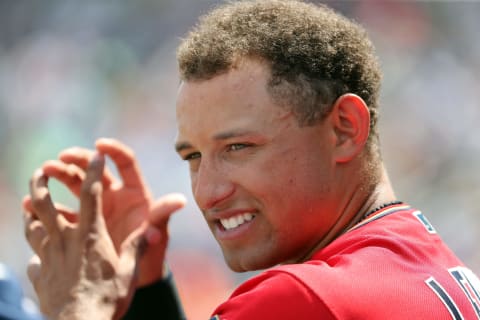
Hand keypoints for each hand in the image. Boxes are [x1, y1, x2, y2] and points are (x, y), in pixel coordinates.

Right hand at [23, 138, 185, 286]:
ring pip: (77, 183)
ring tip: (44, 171)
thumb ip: (162, 215)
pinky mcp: (84, 221)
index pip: (126, 162)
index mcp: (135, 192)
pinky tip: (33, 202)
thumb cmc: (151, 253)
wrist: (134, 277)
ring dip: (61, 174)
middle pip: (96, 168)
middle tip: (60, 158)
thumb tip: (180, 200)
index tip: (99, 145)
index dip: (115, 151)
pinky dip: (50, 204)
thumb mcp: (156, 234)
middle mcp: (115, 194)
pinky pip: (65, 209)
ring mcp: (98, 206)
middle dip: (78, 159)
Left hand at [24, 153, 144, 318]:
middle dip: (43, 179)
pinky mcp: (40, 270)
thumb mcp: (128, 271)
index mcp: (91, 234)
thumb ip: (140, 245)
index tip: (96, 153)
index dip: (93, 170)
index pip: (91, 194)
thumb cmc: (108, 298)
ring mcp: (48, 254)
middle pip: (45, 201)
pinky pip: (31, 247)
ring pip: (32, 221)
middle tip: (44, 167)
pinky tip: (35, 234)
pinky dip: (32, 235)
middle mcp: (66, 239)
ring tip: (32, 197)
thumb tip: (157, 226)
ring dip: (31, 205)